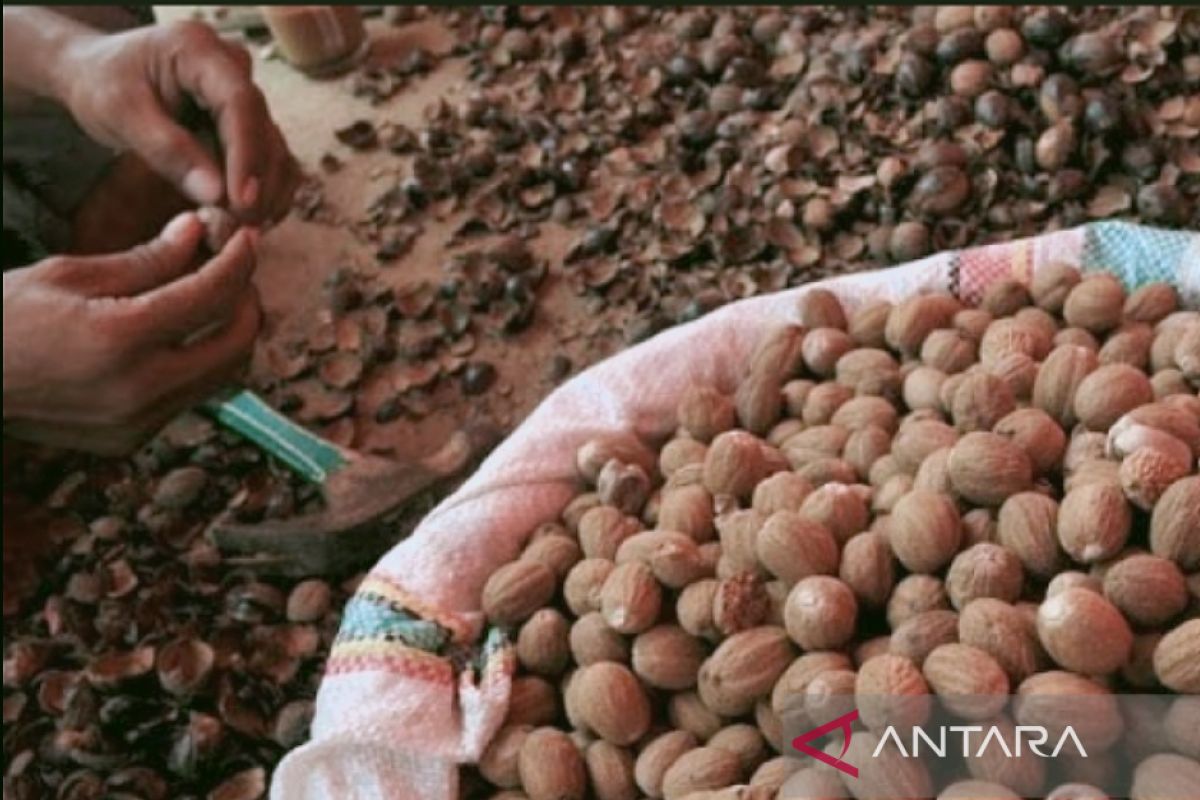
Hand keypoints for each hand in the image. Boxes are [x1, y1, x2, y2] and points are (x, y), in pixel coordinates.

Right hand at [3, 213, 261, 454]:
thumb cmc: (4, 318)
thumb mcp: (68, 275)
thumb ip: (144, 260)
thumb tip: (197, 231)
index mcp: (120, 338)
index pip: (213, 296)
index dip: (239, 261)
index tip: (246, 238)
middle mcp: (139, 388)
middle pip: (237, 344)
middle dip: (248, 301)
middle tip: (235, 271)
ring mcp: (138, 422)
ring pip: (222, 376)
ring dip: (229, 334)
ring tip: (211, 299)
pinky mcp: (132, 440)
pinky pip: (189, 397)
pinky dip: (198, 363)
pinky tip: (177, 337)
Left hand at [55, 20, 297, 223]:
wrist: (101, 75)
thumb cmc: (104, 84)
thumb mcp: (121, 114)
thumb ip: (167, 151)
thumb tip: (216, 194)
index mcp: (200, 50)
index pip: (240, 102)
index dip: (247, 155)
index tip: (242, 202)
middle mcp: (233, 69)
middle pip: (264, 130)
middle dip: (258, 184)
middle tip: (241, 227)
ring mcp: (245, 97)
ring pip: (275, 150)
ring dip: (267, 194)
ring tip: (243, 229)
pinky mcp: (248, 124)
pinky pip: (270, 161)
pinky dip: (265, 193)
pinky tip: (250, 220)